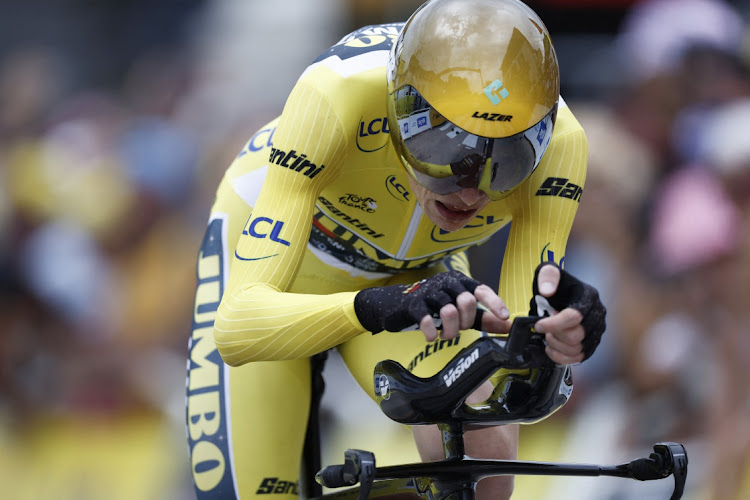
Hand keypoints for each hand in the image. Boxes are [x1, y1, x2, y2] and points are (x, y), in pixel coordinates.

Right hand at [354, 271, 511, 341]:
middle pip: (466, 302)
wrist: (397, 304)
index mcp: (459, 281)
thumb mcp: (460, 311)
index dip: (494, 302)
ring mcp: (428, 292)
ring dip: (449, 330)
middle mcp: (445, 282)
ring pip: (448, 311)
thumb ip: (483, 317)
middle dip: (465, 322)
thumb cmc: (433, 307)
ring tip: (444, 335)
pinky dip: (430, 332)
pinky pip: (426, 319)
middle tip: (457, 329)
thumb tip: (508, 325)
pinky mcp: (412, 304)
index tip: (504, 316)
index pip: (481, 289)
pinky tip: (430, 337)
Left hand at [530, 263, 606, 364]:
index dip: (553, 324)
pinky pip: (579, 358)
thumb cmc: (556, 285)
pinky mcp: (592, 344)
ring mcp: (597, 331)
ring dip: (556, 346)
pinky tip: (551, 348)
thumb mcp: (549, 272)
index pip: (574, 316)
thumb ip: (548, 276)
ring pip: (577, 349)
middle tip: (544, 329)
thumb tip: (547, 290)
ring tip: (548, 336)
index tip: (538, 324)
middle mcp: (597, 315)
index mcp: (589, 297)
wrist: (562, 295)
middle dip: (555, 335)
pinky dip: (561, 357)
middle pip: (576, 335)